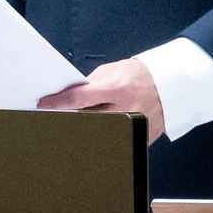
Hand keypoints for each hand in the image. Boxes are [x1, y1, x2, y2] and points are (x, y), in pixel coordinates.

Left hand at [36, 58, 164, 144]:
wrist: (170, 85)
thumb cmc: (138, 75)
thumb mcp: (114, 70)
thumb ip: (92, 84)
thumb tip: (69, 95)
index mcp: (117, 88)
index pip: (79, 98)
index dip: (58, 102)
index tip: (43, 104)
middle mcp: (125, 108)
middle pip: (86, 119)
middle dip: (68, 118)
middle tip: (52, 117)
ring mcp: (133, 126)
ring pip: (99, 134)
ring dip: (83, 130)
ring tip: (72, 126)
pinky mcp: (140, 138)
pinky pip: (115, 141)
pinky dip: (103, 136)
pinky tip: (95, 133)